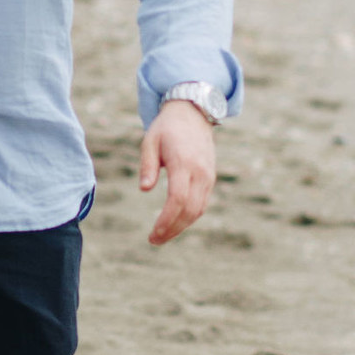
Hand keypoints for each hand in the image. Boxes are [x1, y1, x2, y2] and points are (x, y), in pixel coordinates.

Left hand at [139, 100, 216, 246]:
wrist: (193, 113)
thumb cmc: (166, 128)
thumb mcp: (150, 141)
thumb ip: (147, 165)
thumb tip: (145, 189)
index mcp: (184, 163)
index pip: (178, 199)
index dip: (167, 220)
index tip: (153, 233)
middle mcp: (200, 172)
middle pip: (190, 210)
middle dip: (172, 229)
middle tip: (154, 240)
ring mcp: (208, 176)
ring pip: (199, 210)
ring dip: (181, 226)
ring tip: (162, 236)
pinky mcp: (210, 178)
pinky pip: (202, 203)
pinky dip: (189, 217)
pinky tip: (174, 223)